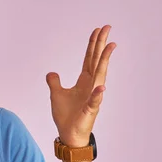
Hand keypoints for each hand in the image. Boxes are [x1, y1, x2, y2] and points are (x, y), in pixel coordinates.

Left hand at [46, 25, 116, 146]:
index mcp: (83, 81)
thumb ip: (54, 82)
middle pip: (96, 61)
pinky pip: (95, 100)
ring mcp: (92, 96)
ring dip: (105, 61)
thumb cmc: (65, 115)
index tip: (97, 30)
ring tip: (110, 46)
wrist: (68, 133)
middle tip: (107, 27)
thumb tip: (51, 72)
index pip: (89, 59)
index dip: (92, 44)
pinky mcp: (90, 109)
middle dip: (101, 44)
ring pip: (100, 75)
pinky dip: (97, 93)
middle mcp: (90, 85)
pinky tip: (101, 86)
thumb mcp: (56, 95)